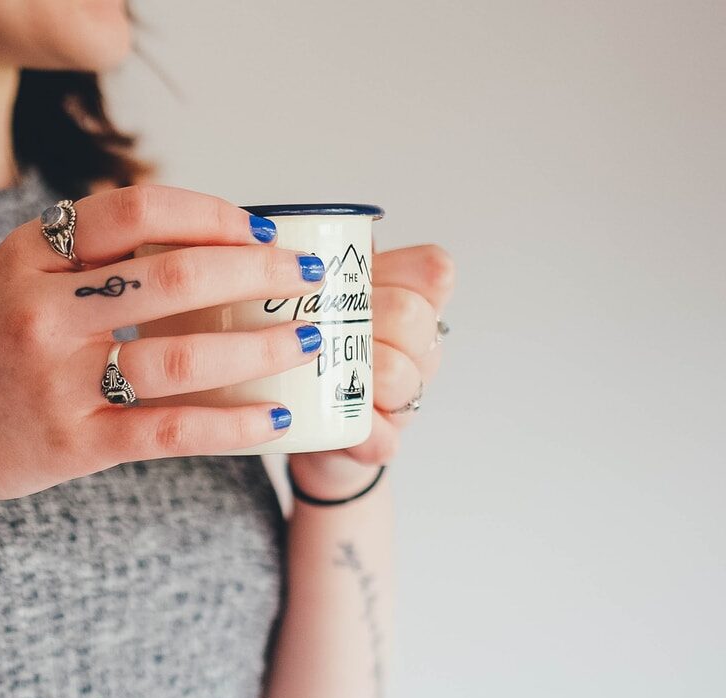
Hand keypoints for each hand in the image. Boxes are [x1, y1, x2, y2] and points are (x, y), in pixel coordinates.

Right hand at [0, 185, 325, 525]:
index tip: (261, 230)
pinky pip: (171, 429)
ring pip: (184, 354)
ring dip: (262, 346)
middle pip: (173, 276)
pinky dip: (232, 424)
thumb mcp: (9, 285)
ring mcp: (56, 381)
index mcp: (25, 257)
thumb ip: (83, 261)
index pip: (135, 211)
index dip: (211, 214)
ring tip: (309, 339)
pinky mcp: (74, 444)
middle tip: (306, 279)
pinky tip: (272, 418)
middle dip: (257, 273)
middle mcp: (39, 312)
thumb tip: (199, 242)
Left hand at [287, 244, 455, 498]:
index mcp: (410, 302)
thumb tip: (294, 224)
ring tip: (321, 372)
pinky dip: (364, 431)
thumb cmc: (311, 345)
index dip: (397, 273)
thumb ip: (315, 257)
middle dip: (364, 320)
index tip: (353, 282)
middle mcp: (419, 348)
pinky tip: (346, 426)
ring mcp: (406, 397)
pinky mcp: (383, 443)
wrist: (301, 425)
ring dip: (361, 373)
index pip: (433, 271)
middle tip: (319, 328)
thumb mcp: (315, 295)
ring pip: (401, 375)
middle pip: (412, 317)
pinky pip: (386, 436)